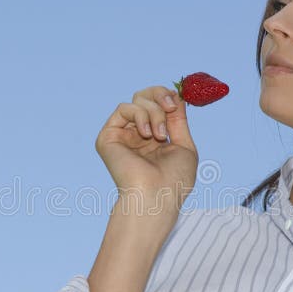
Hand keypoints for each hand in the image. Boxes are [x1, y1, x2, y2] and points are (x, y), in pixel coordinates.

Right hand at [95, 86, 197, 214]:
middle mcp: (136, 135)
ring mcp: (122, 135)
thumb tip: (177, 95)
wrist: (157, 196)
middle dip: (160, 95)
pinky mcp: (108, 136)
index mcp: (154, 139)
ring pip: (137, 101)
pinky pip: (123, 108)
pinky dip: (139, 115)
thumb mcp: (184, 146)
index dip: (168, 97)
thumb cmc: (174, 180)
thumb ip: (178, 120)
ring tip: (160, 136)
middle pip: (144, 96)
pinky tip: (146, 133)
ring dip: (154, 113)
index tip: (178, 102)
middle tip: (170, 107)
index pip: (158, 105)